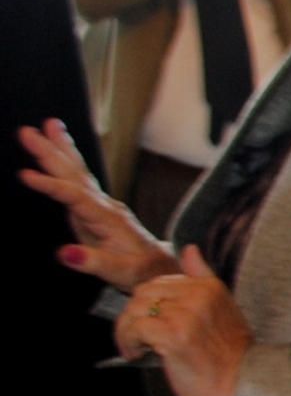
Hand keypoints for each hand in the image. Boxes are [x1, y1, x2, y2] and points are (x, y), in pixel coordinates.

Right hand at [18, 121, 175, 289]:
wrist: (160, 266)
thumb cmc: (141, 270)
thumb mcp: (120, 272)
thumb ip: (93, 262)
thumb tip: (63, 252)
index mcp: (107, 218)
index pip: (75, 197)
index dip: (51, 186)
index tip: (26, 175)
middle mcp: (104, 205)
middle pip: (75, 175)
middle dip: (51, 152)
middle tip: (28, 131)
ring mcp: (100, 203)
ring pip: (77, 171)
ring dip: (61, 148)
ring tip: (48, 124)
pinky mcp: (94, 206)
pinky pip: (78, 178)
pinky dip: (67, 160)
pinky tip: (58, 145)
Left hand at [115, 247, 251, 395]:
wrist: (244, 386)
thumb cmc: (229, 356)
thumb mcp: (222, 307)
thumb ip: (202, 277)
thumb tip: (189, 249)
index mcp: (208, 286)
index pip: (158, 283)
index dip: (146, 305)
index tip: (149, 325)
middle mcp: (198, 295)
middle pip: (141, 294)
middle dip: (133, 317)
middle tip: (138, 340)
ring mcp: (186, 314)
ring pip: (134, 310)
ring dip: (127, 332)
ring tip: (137, 348)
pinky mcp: (173, 335)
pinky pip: (133, 329)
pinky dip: (128, 343)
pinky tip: (137, 354)